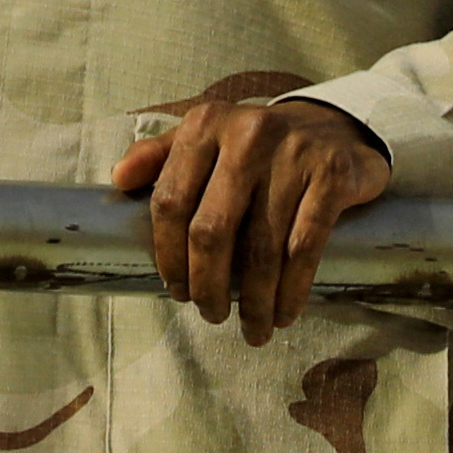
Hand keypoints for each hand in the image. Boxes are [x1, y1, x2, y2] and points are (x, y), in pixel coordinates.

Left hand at [108, 90, 392, 334]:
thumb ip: (160, 154)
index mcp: (206, 125)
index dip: (168, 256)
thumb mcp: (206, 138)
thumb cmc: (257, 147)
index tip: (176, 290)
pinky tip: (285, 312)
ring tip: (253, 328)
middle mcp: (247, 134)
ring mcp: (293, 153)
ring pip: (262, 248)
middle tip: (211, 314)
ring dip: (254, 301)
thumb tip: (118, 178)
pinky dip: (292, 289)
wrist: (334, 130)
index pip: (171, 200)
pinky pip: (305, 247)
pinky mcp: (332, 175)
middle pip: (212, 231)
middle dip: (208, 286)